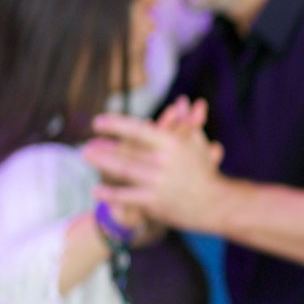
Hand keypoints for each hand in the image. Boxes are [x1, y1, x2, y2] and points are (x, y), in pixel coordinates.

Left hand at [82, 105, 225, 232]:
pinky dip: (111, 195)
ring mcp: (159, 183)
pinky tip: (96, 191)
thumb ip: (186, 122)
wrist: (216, 204)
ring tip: (87, 157)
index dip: (117, 125)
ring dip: (103, 163)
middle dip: (104, 148)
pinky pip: (128, 197)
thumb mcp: (197, 144)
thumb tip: (181, 100)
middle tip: (86, 145)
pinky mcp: (156, 202)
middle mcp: (164, 163)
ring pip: (124, 171)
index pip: (139, 131)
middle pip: (127, 152)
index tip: (98, 122)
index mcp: (173, 145)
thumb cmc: (204, 171)